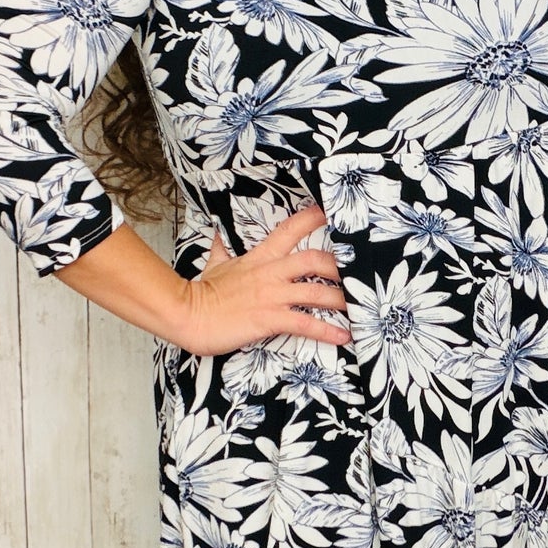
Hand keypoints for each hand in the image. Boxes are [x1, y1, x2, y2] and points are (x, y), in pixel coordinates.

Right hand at [174, 203, 351, 356]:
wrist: (188, 314)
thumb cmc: (202, 293)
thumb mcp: (215, 264)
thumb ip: (222, 249)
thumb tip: (218, 234)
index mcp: (260, 258)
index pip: (290, 230)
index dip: (312, 218)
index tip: (331, 211)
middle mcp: (271, 273)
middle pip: (315, 260)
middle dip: (341, 266)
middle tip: (357, 273)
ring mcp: (271, 296)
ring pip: (317, 293)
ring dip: (341, 300)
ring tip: (359, 307)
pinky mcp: (269, 319)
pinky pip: (305, 324)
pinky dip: (327, 331)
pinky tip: (343, 336)